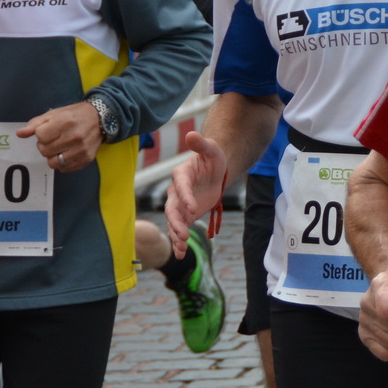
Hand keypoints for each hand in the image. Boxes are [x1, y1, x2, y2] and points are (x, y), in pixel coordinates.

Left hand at [17, 101, 103, 174]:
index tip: (49, 130)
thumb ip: (35, 124)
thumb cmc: (74, 115)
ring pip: (53, 163)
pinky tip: (67, 153)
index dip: (41, 134)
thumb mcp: (54, 114)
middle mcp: (74, 137)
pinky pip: (64, 169)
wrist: (100, 118)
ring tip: (59, 148)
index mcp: (64, 122)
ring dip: (52, 156)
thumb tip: (19, 134)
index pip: (40, 137)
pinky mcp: (86, 159)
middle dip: (45, 145)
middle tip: (53, 139)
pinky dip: (62, 163)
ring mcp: (81, 150)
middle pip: (45, 151)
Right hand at [164, 131, 227, 258]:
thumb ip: (201, 144)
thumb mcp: (211, 149)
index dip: (185, 197)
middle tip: (184, 235)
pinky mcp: (186, 215)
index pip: (180, 186)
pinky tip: (181, 254)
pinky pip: (180, 229)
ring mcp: (180, 204)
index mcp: (181, 175)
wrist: (215, 170)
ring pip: (174, 221)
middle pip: (172, 208)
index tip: (193, 208)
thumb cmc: (213, 157)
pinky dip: (179, 242)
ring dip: (176, 235)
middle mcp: (176, 191)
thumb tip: (192, 133)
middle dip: (177, 222)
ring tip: (181, 248)